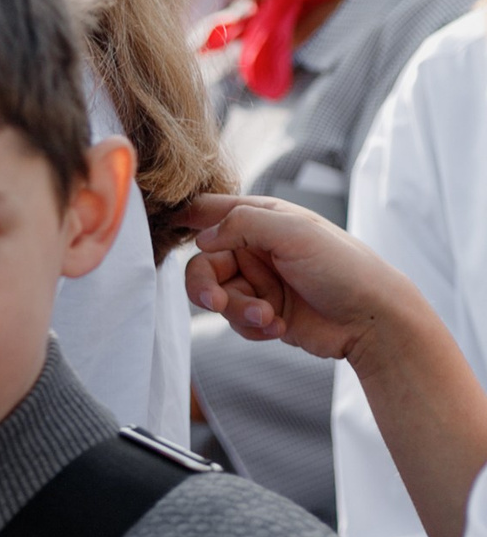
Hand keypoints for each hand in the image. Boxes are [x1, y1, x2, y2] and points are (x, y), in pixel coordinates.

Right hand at [184, 193, 412, 362]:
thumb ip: (243, 224)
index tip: (165, 228)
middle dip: (206, 286)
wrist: (372, 320)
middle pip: (203, 264)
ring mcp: (259, 281)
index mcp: (263, 218)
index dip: (185, 217)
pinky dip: (251, 326)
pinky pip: (233, 320)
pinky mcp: (263, 311)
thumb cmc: (344, 268)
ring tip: (268, 317)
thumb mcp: (294, 233)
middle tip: (216, 302)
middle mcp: (256, 248)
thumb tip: (201, 238)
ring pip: (216, 296)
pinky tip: (279, 327)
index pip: (211, 210)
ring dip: (238, 310)